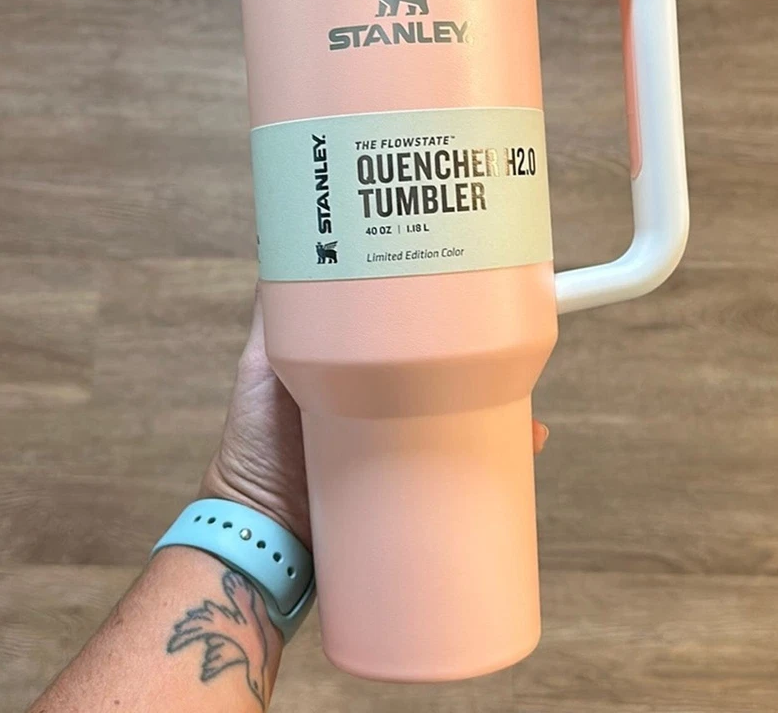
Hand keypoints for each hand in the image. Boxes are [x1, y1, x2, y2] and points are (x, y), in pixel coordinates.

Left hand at [201, 285, 550, 548]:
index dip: (439, 314)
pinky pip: (460, 463)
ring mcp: (401, 442)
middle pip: (442, 371)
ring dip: (495, 407)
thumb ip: (273, 312)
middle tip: (509, 346)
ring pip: (458, 415)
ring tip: (522, 404)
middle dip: (479, 360)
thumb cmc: (255, 443)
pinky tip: (522, 442)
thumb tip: (281, 243)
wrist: (265, 535)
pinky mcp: (411, 480)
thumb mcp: (262, 363)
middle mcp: (384, 399)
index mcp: (356, 365)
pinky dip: (494, 455)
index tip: (469, 291)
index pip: (408, 331)